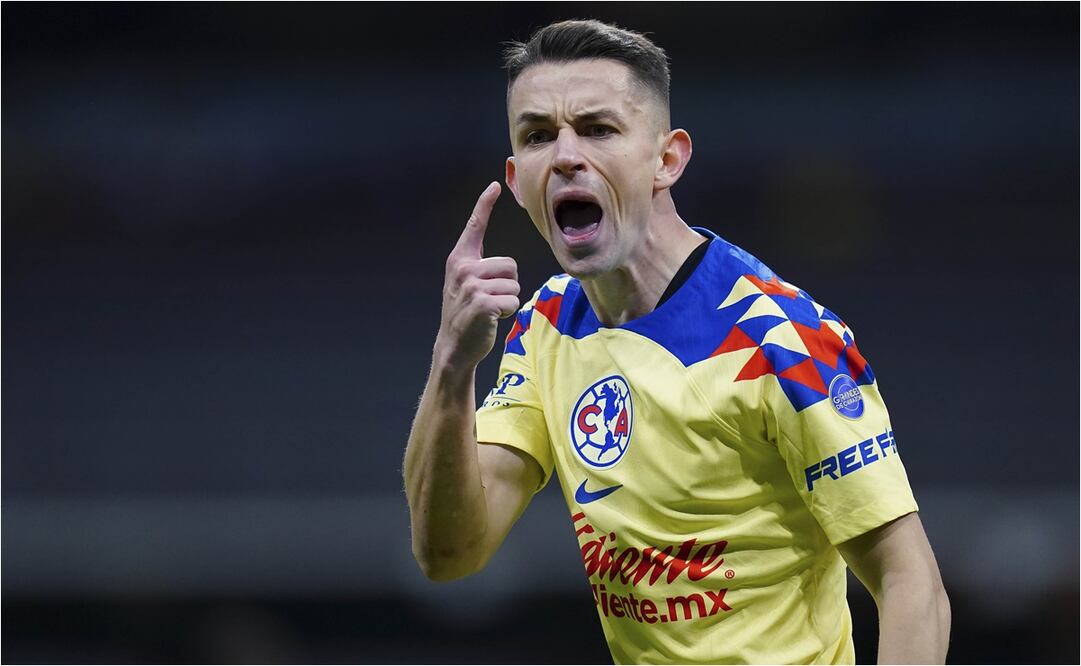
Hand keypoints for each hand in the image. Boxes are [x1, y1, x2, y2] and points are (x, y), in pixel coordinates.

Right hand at [435, 182, 519, 369]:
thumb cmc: (466, 315)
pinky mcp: (483, 303)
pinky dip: (508, 313)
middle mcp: (464, 269)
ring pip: (514, 285)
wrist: (454, 346)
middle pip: (510, 265)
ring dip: (508, 301)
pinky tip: (491, 319)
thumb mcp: (466, 285)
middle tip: (489, 300)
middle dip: (508, 285)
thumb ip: (480, 269)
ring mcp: (472, 286)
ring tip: (489, 310)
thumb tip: (506, 266)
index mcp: (460, 260)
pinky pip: (513, 301)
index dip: (484, 205)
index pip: (475, 227)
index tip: (494, 185)